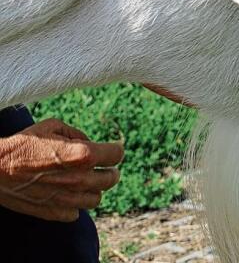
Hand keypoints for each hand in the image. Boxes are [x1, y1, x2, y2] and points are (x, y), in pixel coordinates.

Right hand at [0, 118, 123, 221]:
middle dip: (109, 170)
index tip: (112, 150)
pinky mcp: (55, 212)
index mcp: (82, 155)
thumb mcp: (51, 126)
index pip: (116, 155)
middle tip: (102, 167)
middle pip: (112, 179)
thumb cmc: (22, 145)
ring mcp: (68, 198)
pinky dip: (74, 204)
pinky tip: (66, 194)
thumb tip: (88, 141)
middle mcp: (80, 179)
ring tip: (84, 181)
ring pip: (97, 199)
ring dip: (93, 189)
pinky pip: (76, 213)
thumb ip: (76, 133)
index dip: (115, 150)